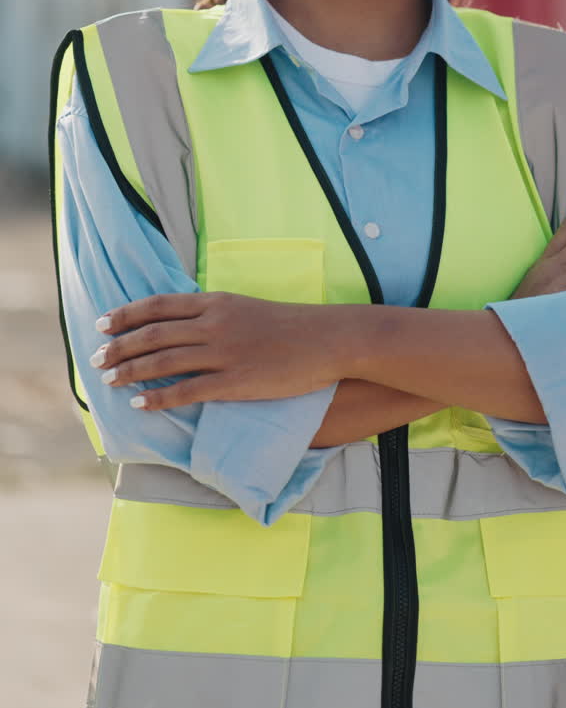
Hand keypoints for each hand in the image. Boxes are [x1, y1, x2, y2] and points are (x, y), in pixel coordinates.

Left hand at [89, 292, 343, 409]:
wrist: (327, 339)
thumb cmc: (290, 325)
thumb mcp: (245, 307)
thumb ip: (214, 313)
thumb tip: (182, 324)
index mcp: (216, 302)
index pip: (159, 306)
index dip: (126, 315)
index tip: (102, 324)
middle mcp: (214, 324)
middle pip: (153, 334)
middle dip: (119, 347)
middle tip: (96, 359)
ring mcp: (223, 353)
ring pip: (163, 363)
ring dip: (130, 372)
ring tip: (109, 381)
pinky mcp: (235, 382)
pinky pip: (187, 391)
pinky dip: (159, 399)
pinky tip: (140, 404)